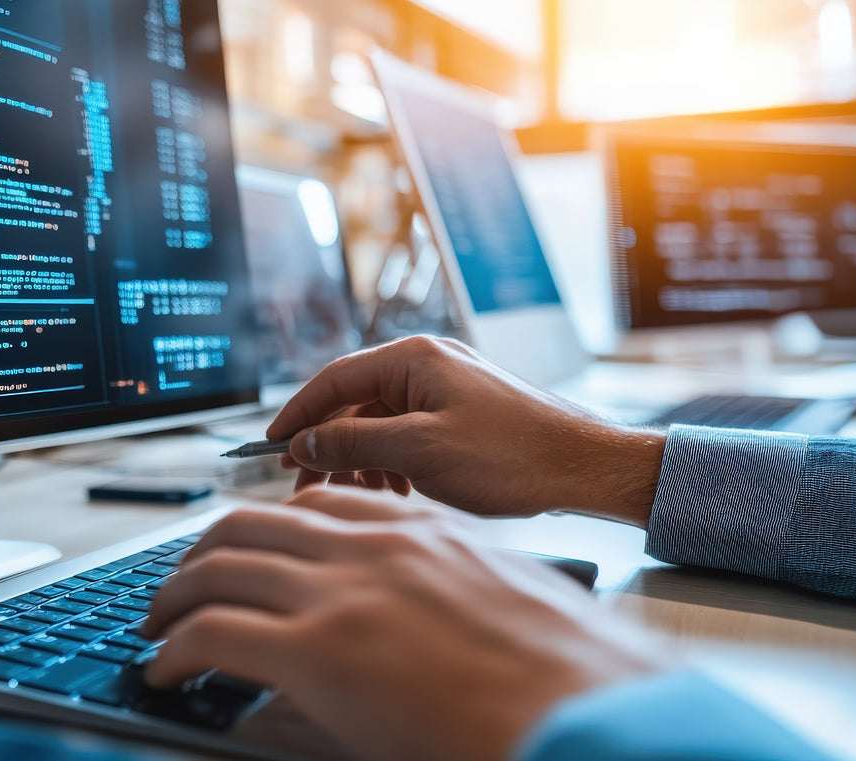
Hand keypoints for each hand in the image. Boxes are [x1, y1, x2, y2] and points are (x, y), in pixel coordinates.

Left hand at [142, 487, 666, 760]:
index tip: (242, 550)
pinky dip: (175, 650)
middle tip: (180, 589)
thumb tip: (401, 618)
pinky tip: (166, 671)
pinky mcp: (316, 651)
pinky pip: (211, 634)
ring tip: (158, 627)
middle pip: (246, 524)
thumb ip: (435, 591)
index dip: (263, 527)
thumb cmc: (562, 674)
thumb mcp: (492, 603)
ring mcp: (342, 593)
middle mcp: (372, 545)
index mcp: (418, 529)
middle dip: (199, 555)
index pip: (314, 503)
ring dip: (172, 597)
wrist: (590, 711)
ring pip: (215, 567)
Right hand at [267, 335, 665, 525]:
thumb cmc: (513, 456)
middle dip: (328, 445)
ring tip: (352, 497)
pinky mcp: (463, 414)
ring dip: (360, 460)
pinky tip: (392, 493)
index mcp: (414, 359)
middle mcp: (428, 364)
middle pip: (354, 403)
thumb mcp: (420, 452)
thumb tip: (306, 443)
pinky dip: (391, 463)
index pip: (333, 379)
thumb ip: (355, 444)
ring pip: (381, 422)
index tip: (270, 445)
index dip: (297, 415)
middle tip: (303, 484)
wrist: (585, 468)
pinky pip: (409, 434)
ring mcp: (448, 389)